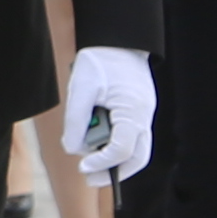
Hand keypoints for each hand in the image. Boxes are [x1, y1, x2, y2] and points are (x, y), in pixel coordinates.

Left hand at [57, 45, 154, 184]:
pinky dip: (114, 144)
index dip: (102, 163)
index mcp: (133, 110)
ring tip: (88, 156)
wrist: (118, 40)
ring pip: (136, 150)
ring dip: (113, 158)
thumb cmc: (99, 61)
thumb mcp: (81, 89)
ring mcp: (144, 115)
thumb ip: (76, 121)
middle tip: (88, 177)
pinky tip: (95, 142)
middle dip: (113, 172)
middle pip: (137, 158)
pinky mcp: (138, 112)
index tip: (82, 166)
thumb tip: (73, 149)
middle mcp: (144, 117)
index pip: (122, 150)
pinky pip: (130, 137)